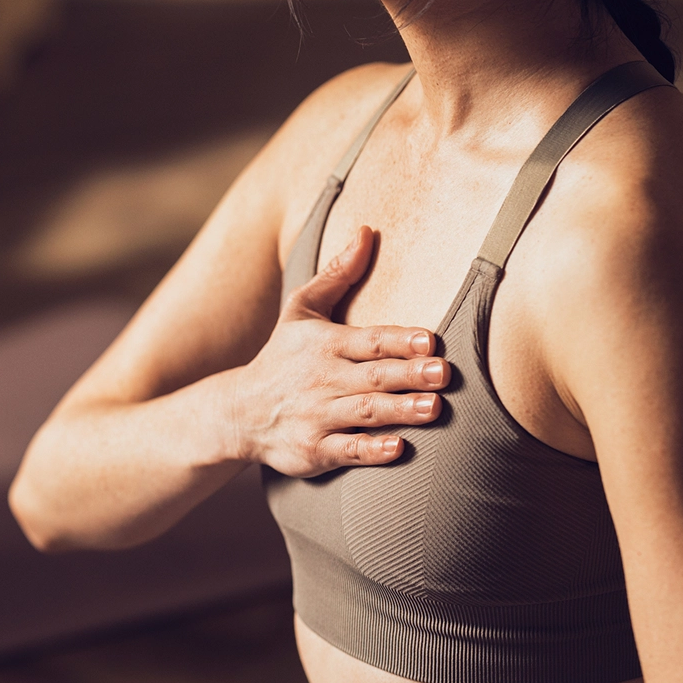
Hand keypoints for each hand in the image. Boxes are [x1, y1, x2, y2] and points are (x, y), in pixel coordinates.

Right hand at [230, 226, 450, 475]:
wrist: (238, 413)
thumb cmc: (282, 357)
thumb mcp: (301, 311)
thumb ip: (337, 275)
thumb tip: (367, 231)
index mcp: (324, 344)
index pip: (368, 341)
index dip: (400, 340)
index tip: (430, 340)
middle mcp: (321, 380)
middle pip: (371, 377)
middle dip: (408, 375)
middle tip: (444, 373)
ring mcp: (316, 417)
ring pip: (363, 413)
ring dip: (398, 411)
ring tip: (433, 408)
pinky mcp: (313, 451)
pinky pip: (345, 451)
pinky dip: (370, 452)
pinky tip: (397, 448)